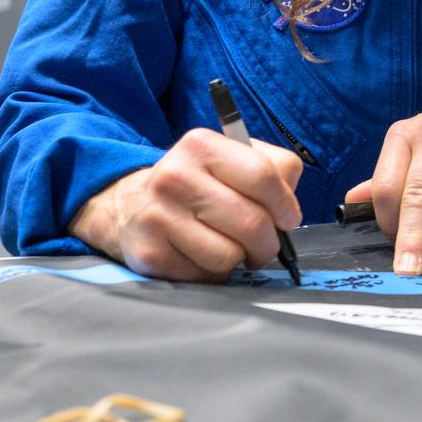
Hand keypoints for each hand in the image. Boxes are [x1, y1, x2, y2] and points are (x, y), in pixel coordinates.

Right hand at [68, 128, 301, 281]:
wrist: (131, 204)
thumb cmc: (200, 183)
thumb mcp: (233, 159)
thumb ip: (274, 170)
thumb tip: (289, 210)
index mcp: (201, 145)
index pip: (262, 176)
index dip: (285, 204)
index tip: (288, 218)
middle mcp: (175, 176)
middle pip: (251, 222)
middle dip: (268, 242)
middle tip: (264, 244)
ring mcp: (158, 216)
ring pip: (229, 256)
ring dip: (239, 259)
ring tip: (228, 245)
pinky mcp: (150, 254)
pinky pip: (206, 276)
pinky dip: (214, 272)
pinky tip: (201, 255)